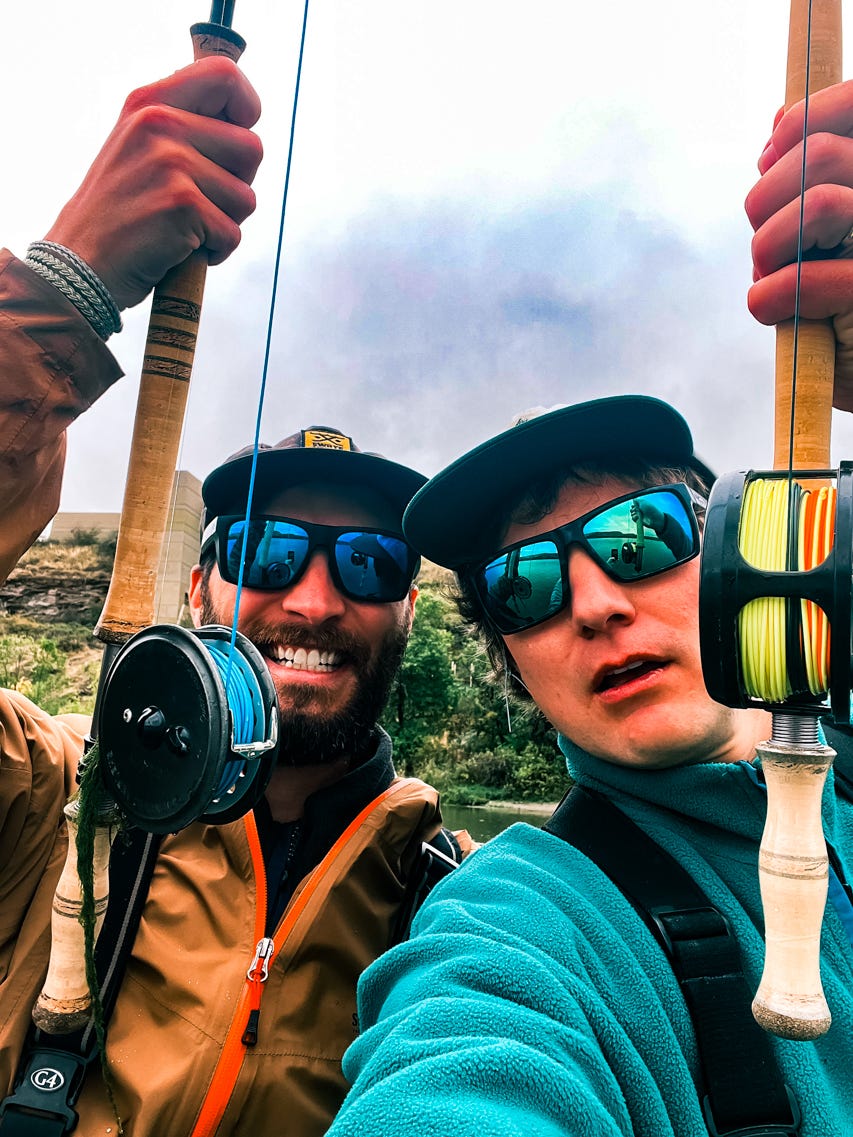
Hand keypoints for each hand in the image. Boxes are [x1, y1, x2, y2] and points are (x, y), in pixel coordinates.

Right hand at [43, 56, 262, 310]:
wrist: (80, 265)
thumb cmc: (120, 215)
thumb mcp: (139, 149)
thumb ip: (182, 126)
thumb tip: (243, 121)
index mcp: (150, 102)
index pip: (224, 75)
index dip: (247, 109)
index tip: (237, 138)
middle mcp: (159, 123)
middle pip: (252, 148)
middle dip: (238, 186)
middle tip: (200, 203)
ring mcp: (170, 163)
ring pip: (247, 198)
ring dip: (225, 223)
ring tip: (184, 228)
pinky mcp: (181, 204)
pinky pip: (232, 234)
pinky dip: (215, 252)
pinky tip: (179, 250)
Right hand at [630, 499, 662, 531]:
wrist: (655, 518)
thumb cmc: (650, 509)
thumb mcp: (643, 502)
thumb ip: (637, 500)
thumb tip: (633, 500)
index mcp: (642, 505)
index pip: (634, 504)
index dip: (633, 505)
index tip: (635, 505)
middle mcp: (641, 510)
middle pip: (632, 509)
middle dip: (632, 509)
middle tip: (636, 509)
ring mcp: (640, 516)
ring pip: (632, 514)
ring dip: (633, 513)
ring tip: (637, 514)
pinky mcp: (639, 521)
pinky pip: (633, 518)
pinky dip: (634, 517)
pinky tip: (638, 517)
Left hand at [745, 80, 852, 409]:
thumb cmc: (848, 308)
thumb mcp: (832, 232)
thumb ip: (815, 176)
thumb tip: (780, 121)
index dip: (802, 123)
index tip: (769, 158)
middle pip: (822, 152)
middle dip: (767, 197)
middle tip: (764, 244)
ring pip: (820, 203)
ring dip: (769, 243)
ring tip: (767, 274)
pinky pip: (809, 278)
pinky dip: (770, 295)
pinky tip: (766, 307)